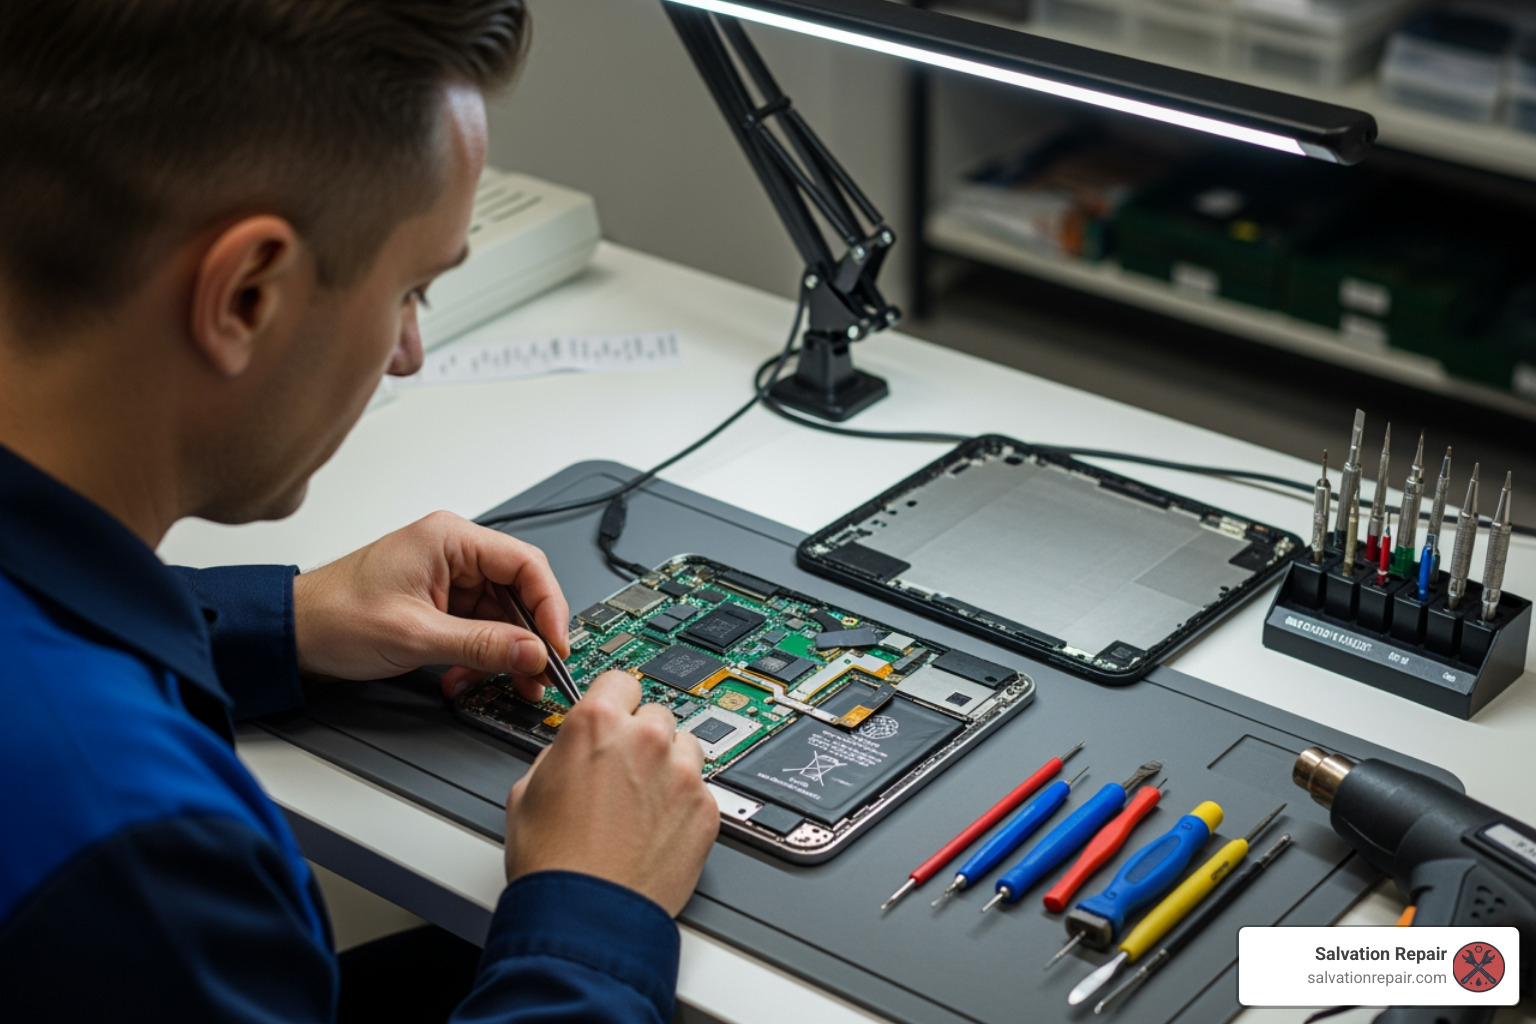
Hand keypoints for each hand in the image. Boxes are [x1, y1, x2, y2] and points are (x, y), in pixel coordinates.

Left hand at [291, 510, 568, 700]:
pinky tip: (467, 678)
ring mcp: (448, 578)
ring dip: (502, 654)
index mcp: (450, 539)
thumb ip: (481, 644)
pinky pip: (479, 628)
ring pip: (501, 616)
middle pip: (517, 592)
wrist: (292, 634)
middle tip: (537, 673)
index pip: (525, 564)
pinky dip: (480, 656)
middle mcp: (454, 552)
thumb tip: (531, 652)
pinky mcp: (440, 602)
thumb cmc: (334, 615)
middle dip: (527, 638)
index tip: (554, 645)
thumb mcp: (415, 636)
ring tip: (504, 684)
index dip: (548, 606)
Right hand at [504, 672, 718, 916]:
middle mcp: (646, 741)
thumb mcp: (527, 790)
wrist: (586, 915)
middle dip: (642, 738)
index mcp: (597, 724)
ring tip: (643, 803)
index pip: (619, 681)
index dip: (613, 700)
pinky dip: (684, 804)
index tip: (616, 712)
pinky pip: (701, 791)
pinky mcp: (707, 811)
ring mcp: (682, 775)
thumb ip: (559, 754)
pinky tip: (658, 829)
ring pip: (686, 749)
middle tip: (624, 772)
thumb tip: (572, 751)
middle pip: (657, 715)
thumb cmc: (552, 862)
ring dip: (669, 766)